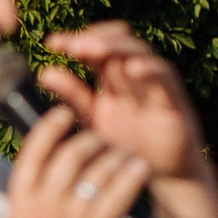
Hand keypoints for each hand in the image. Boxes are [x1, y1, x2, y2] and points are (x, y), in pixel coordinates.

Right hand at [0, 102, 150, 217]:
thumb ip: (30, 204)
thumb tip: (45, 181)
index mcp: (20, 200)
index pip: (34, 149)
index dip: (52, 124)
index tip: (66, 113)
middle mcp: (42, 203)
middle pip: (71, 152)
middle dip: (93, 139)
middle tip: (107, 140)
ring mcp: (67, 217)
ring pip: (97, 168)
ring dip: (117, 155)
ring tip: (129, 155)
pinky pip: (118, 193)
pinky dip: (132, 176)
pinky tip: (141, 169)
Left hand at [41, 23, 217, 217]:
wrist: (151, 179)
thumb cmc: (122, 148)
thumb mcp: (91, 121)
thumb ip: (72, 96)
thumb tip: (44, 72)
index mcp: (111, 79)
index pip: (94, 48)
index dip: (75, 41)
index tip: (52, 42)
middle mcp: (133, 76)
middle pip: (117, 43)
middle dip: (94, 38)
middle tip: (71, 43)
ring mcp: (154, 85)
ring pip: (139, 53)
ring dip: (117, 47)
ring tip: (94, 47)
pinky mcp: (173, 100)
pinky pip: (164, 78)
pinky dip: (150, 70)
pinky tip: (132, 68)